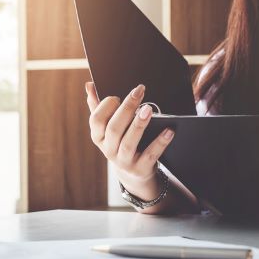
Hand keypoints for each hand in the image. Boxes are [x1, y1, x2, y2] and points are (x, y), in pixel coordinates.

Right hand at [86, 82, 174, 200]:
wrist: (134, 173)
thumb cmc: (120, 142)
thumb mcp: (108, 127)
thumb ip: (98, 106)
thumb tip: (89, 85)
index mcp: (98, 137)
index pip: (96, 120)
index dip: (106, 107)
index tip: (117, 96)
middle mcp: (109, 150)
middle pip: (114, 129)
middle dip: (126, 109)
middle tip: (138, 92)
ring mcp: (124, 161)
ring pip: (129, 143)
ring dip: (139, 125)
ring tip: (148, 109)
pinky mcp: (140, 169)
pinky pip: (150, 155)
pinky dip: (160, 143)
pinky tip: (168, 130)